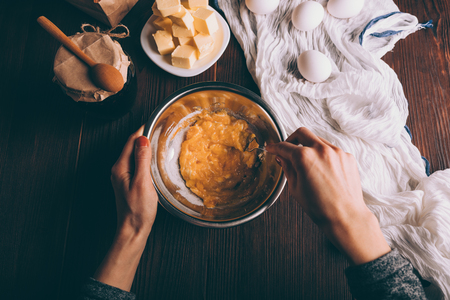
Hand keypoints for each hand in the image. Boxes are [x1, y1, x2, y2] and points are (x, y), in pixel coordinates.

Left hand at [111, 125, 157, 235]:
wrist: (133, 230)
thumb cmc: (138, 209)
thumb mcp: (142, 182)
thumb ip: (142, 160)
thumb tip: (142, 139)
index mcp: (120, 168)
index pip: (130, 142)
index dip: (142, 130)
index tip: (153, 122)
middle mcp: (119, 170)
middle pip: (131, 147)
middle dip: (143, 137)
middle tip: (158, 129)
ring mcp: (123, 177)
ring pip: (134, 156)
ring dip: (144, 148)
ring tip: (158, 141)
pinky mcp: (128, 183)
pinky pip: (136, 165)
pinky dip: (144, 158)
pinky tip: (153, 161)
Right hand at [266, 127, 390, 264]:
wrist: (345, 216)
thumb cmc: (320, 207)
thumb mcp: (295, 188)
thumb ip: (287, 168)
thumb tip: (282, 158)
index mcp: (305, 157)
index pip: (284, 146)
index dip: (275, 147)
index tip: (272, 148)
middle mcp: (321, 150)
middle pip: (302, 133)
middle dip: (291, 139)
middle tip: (288, 149)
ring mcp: (337, 152)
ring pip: (318, 140)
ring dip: (309, 147)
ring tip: (307, 163)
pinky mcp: (347, 157)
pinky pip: (331, 150)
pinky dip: (324, 155)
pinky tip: (322, 170)